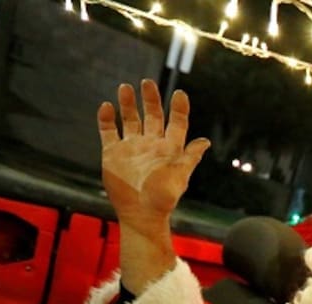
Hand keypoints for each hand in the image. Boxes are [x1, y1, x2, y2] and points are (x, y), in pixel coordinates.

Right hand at [97, 79, 209, 234]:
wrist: (140, 213)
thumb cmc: (162, 198)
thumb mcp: (180, 176)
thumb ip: (190, 157)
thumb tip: (205, 141)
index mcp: (169, 148)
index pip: (176, 123)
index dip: (179, 109)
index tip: (180, 94)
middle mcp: (150, 144)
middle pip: (152, 116)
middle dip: (150, 99)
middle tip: (147, 82)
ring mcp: (131, 147)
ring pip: (129, 119)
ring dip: (127, 104)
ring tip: (125, 87)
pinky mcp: (113, 153)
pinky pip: (108, 131)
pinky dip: (107, 119)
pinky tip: (107, 107)